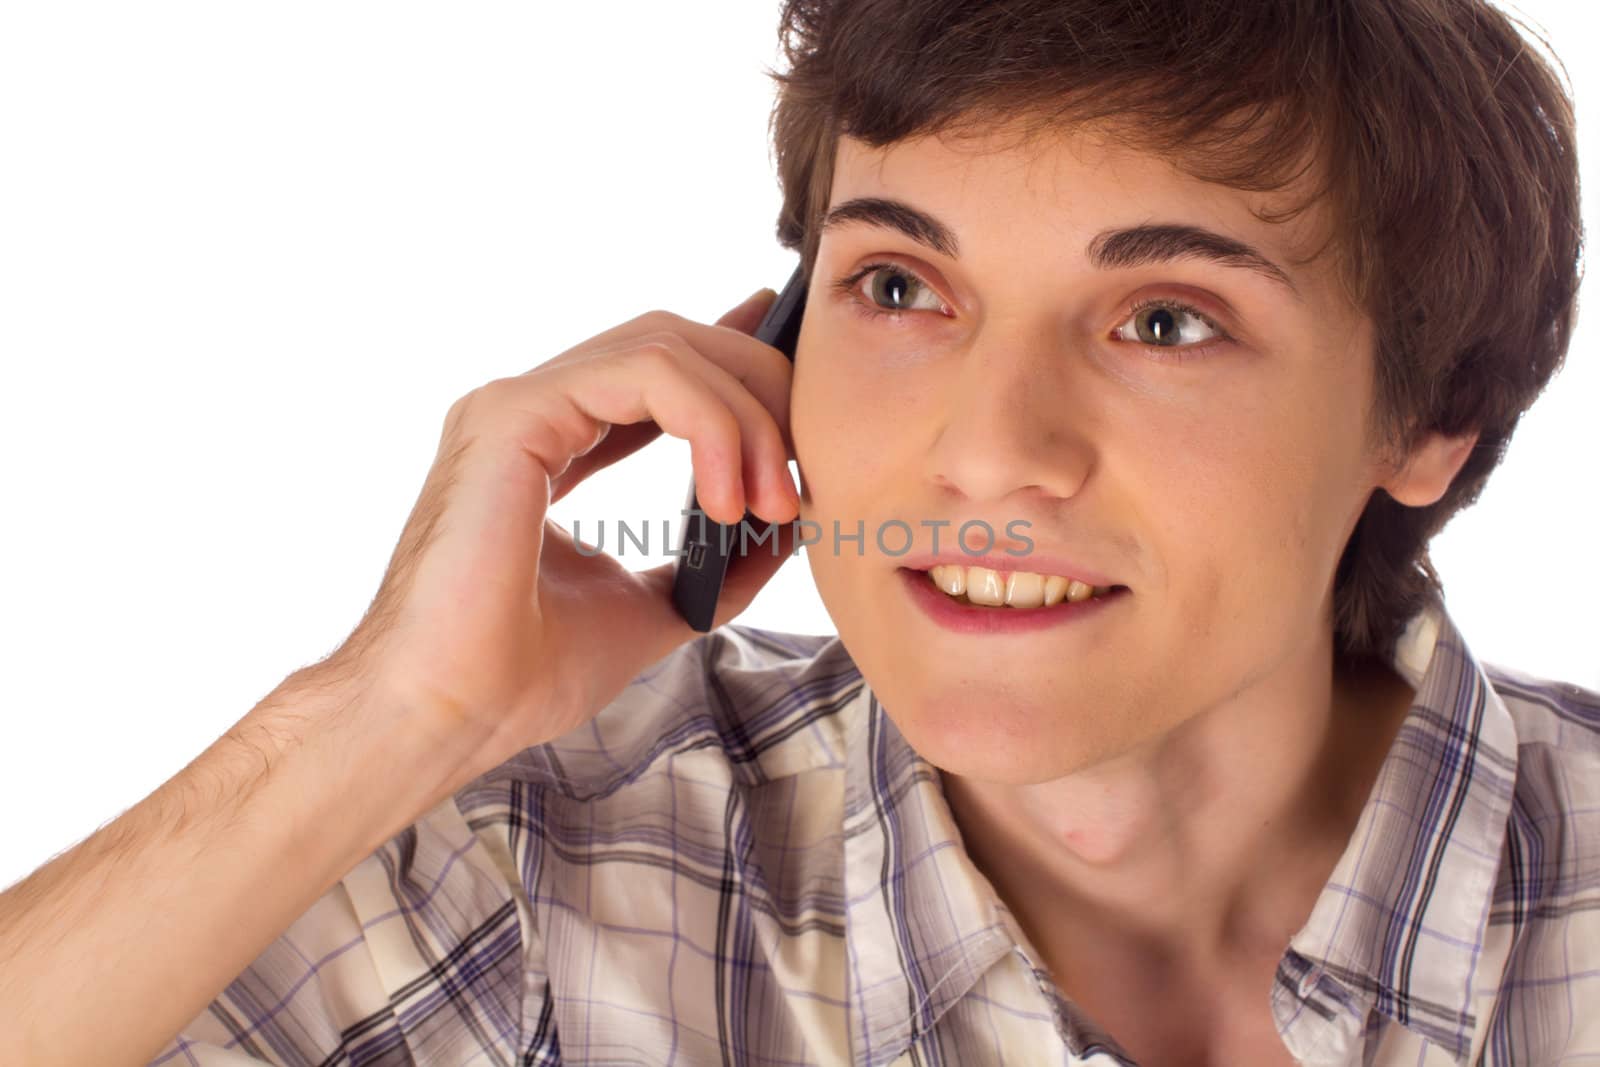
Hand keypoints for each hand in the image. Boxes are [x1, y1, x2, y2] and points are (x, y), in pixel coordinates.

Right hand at [320, 287, 800, 764]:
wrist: (448, 715)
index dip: (732, 364)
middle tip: (800, 482)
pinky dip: (709, 424)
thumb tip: (780, 526)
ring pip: (665, 347)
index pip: (655, 369)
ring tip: (773, 505)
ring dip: (745, 417)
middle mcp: (531, 411)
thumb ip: (713, 563)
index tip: (798, 390)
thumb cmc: (522, 676)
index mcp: (548, 443)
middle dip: (757, 395)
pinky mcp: (515, 414)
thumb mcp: (653, 608)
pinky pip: (644, 374)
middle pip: (673, 342)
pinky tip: (729, 497)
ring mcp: (518, 405)